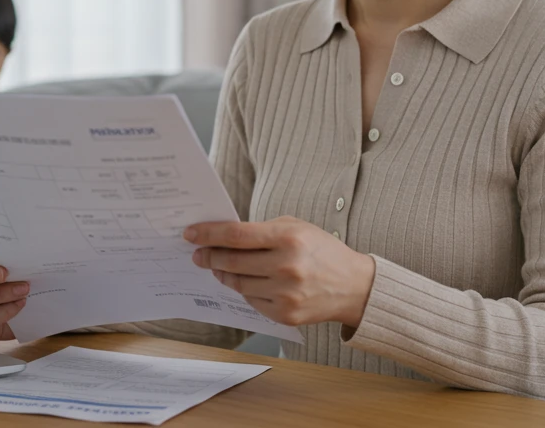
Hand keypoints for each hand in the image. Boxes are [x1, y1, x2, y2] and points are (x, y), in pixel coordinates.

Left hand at [185, 216, 375, 328]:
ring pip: (237, 284)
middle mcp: (286, 267)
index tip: (191, 234)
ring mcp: (285, 294)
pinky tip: (246, 281)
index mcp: (288, 238)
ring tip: (219, 267)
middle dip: (209, 256)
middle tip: (199, 254)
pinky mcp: (285, 315)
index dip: (209, 234)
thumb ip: (261, 231)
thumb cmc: (321, 251)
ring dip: (223, 274)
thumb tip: (222, 236)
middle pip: (231, 262)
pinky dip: (245, 290)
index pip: (236, 235)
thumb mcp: (296, 228)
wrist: (353, 286)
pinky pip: (251, 301)